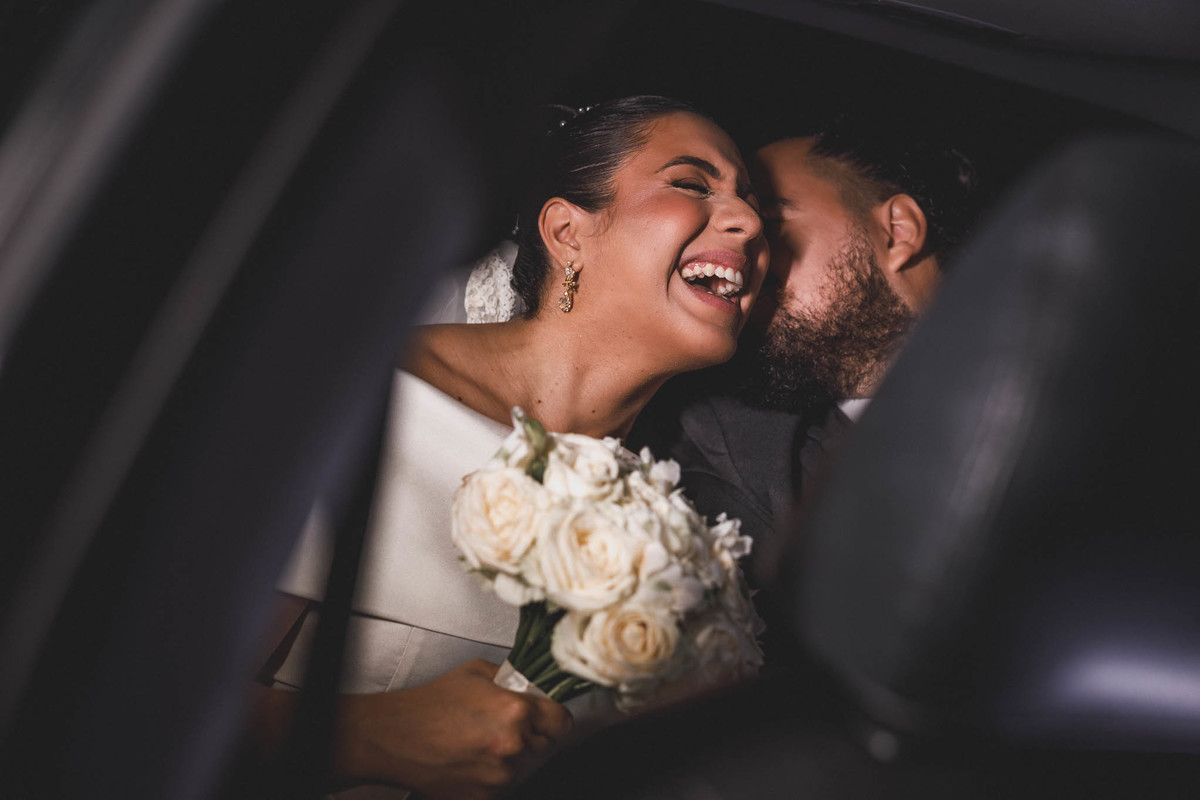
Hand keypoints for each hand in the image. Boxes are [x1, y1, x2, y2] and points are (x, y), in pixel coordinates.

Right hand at [333, 659, 573, 799]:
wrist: (395, 738)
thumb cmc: (431, 705)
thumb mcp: (478, 673)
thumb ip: (515, 681)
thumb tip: (537, 688)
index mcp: (515, 711)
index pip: (564, 722)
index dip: (553, 717)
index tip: (544, 716)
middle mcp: (513, 746)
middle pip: (549, 746)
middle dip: (533, 736)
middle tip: (506, 727)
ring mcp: (500, 777)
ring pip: (529, 768)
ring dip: (517, 757)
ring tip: (485, 743)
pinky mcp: (486, 799)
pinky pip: (507, 786)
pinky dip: (497, 776)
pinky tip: (475, 760)